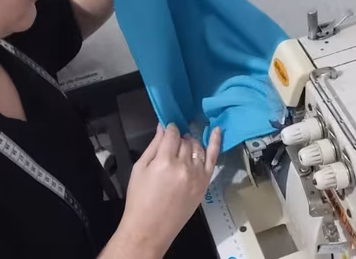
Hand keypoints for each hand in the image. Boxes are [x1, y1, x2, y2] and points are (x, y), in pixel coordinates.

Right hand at [108, 123, 220, 257]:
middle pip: (185, 141)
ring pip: (197, 147)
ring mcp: (197, 175)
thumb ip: (153, 146)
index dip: (169, 129)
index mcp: (164, 162)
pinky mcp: (204, 183)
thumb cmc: (140, 200)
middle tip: (171, 144)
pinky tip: (216, 130)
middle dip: (178, 138)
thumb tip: (162, 127)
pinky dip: (215, 143)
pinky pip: (213, 158)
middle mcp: (183, 167)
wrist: (150, 228)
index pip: (172, 135)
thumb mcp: (139, 169)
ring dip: (191, 143)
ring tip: (184, 145)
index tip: (167, 128)